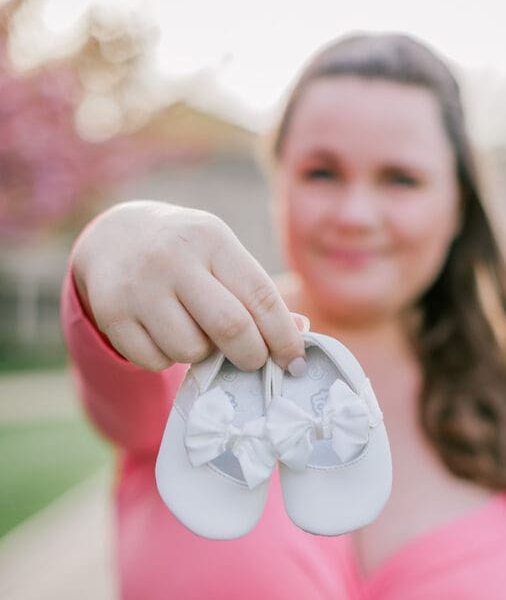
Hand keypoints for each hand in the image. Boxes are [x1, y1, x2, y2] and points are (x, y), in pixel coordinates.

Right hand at [71, 200, 305, 372]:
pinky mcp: (111, 314)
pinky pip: (155, 361)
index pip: (260, 296)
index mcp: (211, 239)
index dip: (284, 337)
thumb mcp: (222, 255)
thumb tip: (301, 334)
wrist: (114, 237)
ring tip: (195, 333)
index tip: (295, 362)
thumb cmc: (187, 254)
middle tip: (252, 361)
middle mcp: (172, 258)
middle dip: (251, 356)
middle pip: (230, 328)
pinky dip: (166, 359)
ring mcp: (138, 287)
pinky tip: (162, 334)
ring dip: (202, 355)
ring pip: (190, 351)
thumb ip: (257, 294)